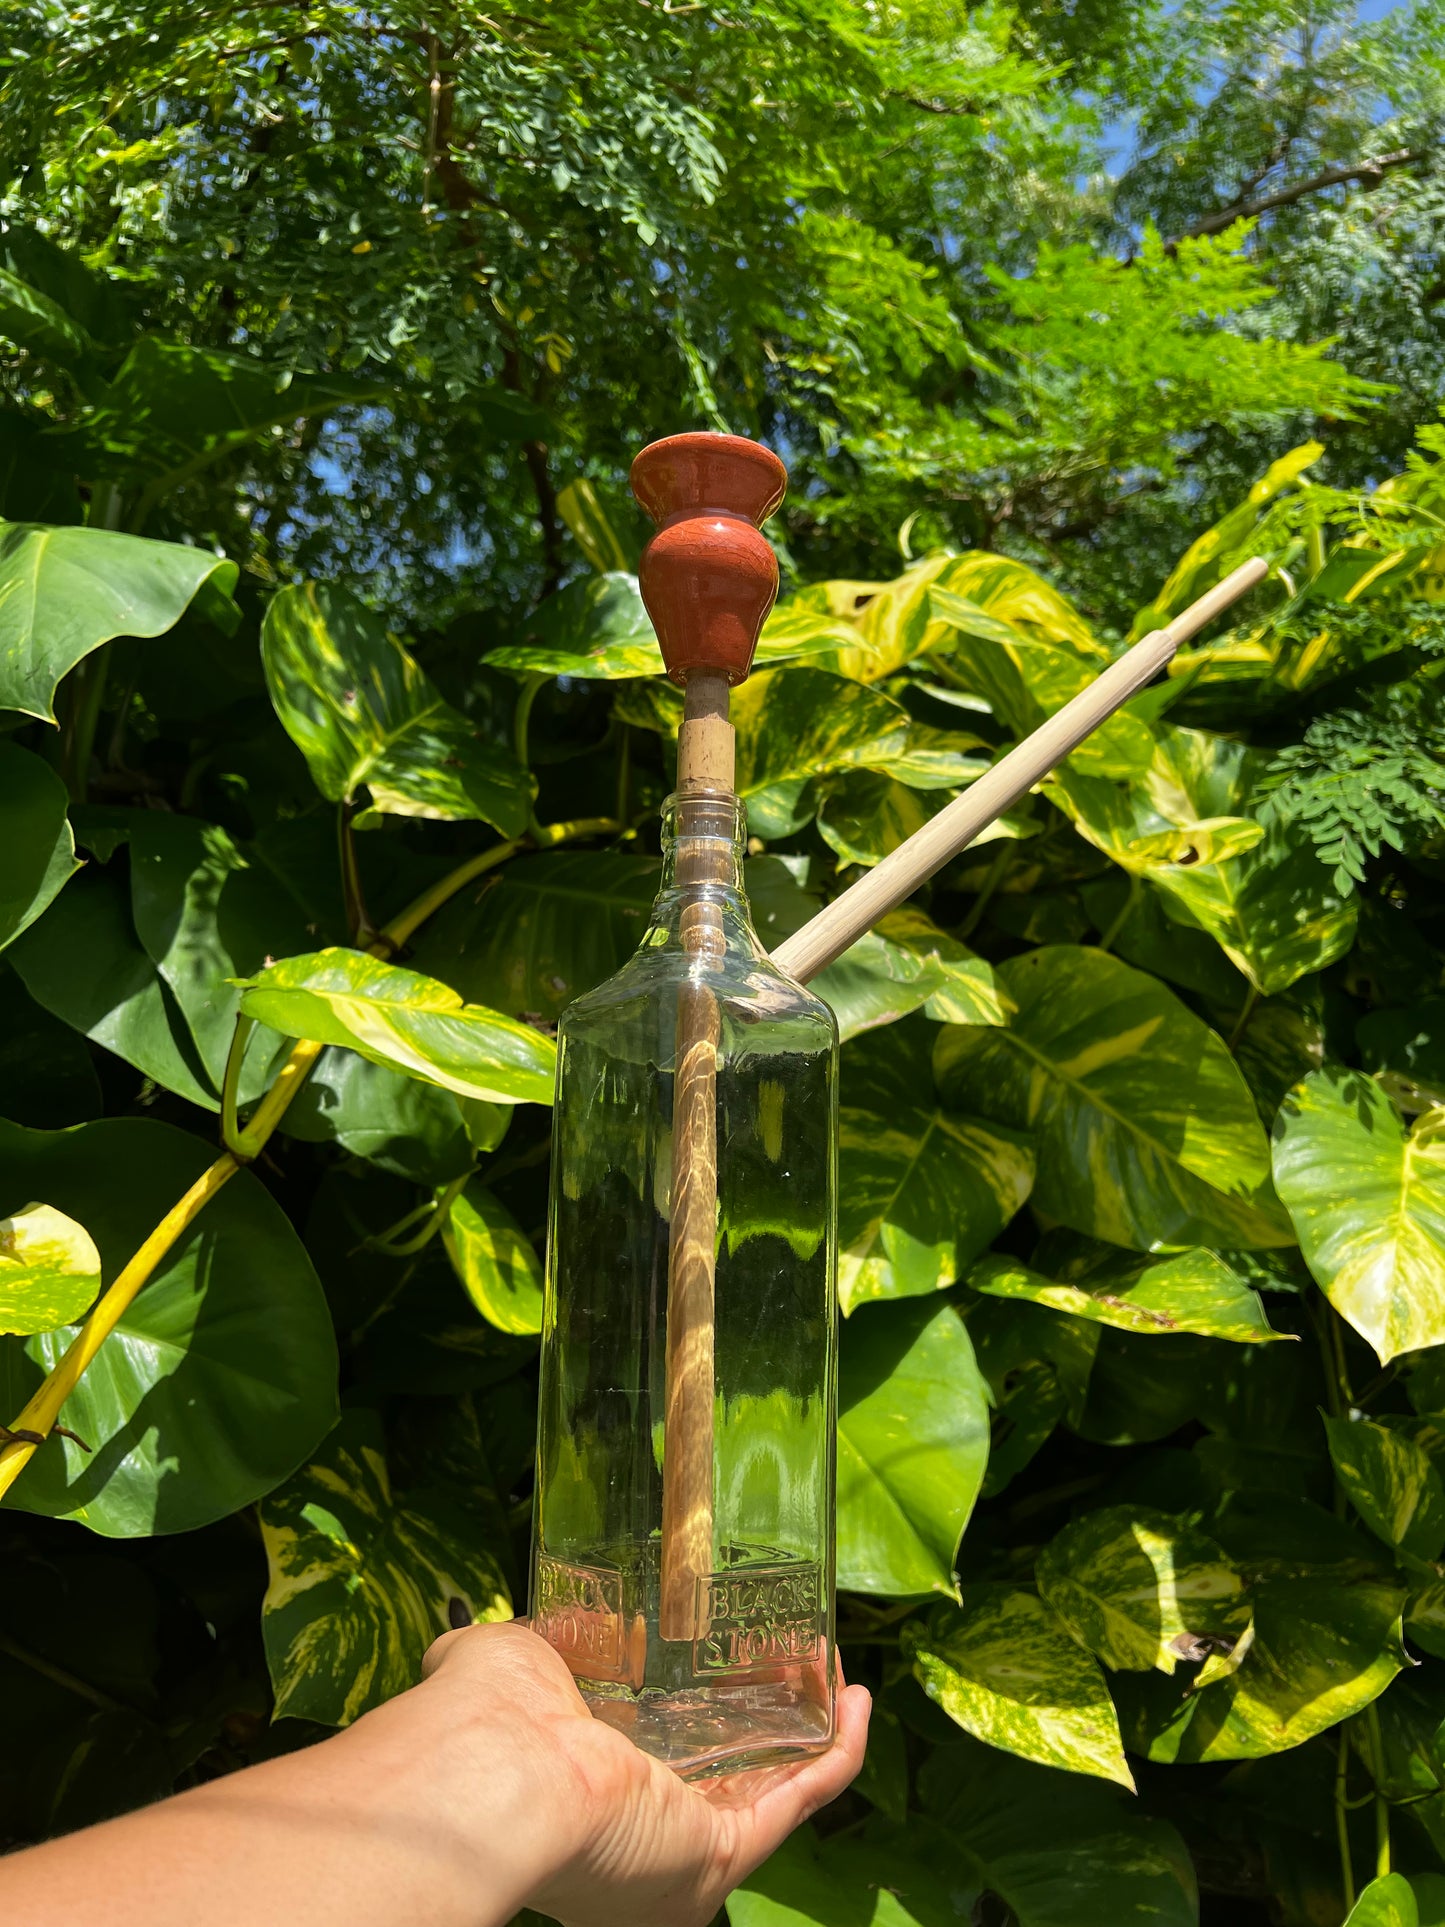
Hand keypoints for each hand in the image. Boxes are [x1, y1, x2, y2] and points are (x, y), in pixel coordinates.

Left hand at [419, 1620, 870, 1926]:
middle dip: (759, 1718)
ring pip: (767, 1787)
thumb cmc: (481, 1719)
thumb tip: (521, 1631)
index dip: (682, 1711)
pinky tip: (855, 1702)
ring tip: (831, 1667)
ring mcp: (680, 1851)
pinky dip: (836, 1755)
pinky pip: (796, 1802)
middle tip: (786, 1659)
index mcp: (576, 1799)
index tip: (710, 1660)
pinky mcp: (721, 1854)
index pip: (641, 1759)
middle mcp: (631, 1840)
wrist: (498, 1779)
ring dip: (808, 1729)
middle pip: (717, 1773)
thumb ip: (521, 1651)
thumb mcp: (502, 1663)